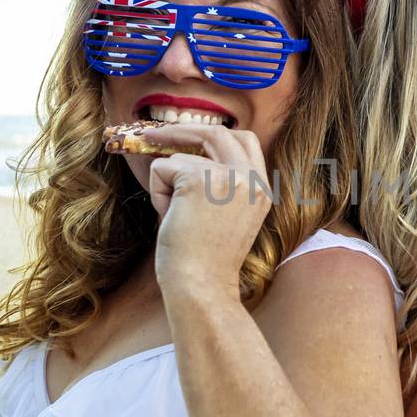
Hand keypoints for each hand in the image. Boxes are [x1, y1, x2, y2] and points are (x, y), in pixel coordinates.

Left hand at [139, 124, 272, 300]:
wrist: (202, 286)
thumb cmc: (206, 261)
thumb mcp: (227, 216)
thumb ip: (223, 184)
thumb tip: (187, 153)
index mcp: (261, 189)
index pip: (245, 141)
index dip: (214, 134)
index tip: (191, 137)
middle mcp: (250, 179)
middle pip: (217, 132)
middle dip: (183, 130)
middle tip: (154, 135)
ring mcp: (227, 177)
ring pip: (182, 156)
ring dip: (168, 185)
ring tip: (176, 219)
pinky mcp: (198, 179)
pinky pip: (162, 168)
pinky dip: (158, 193)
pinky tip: (169, 218)